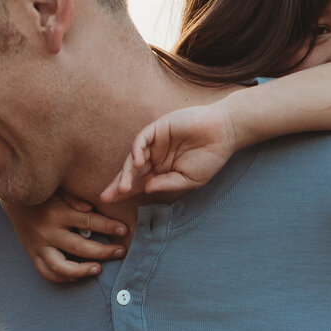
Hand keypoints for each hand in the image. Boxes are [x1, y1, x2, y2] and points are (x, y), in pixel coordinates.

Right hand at [25, 194, 126, 282]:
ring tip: (99, 269)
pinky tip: (78, 276)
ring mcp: (39, 246)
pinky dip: (63, 277)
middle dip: (104, 251)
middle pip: (80, 247)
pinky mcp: (32, 254)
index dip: (108, 227)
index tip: (124, 230)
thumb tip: (92, 207)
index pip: (88, 221)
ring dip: (82, 271)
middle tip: (121, 251)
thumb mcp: (59, 188)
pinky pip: (47, 273)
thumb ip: (75, 197)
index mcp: (57, 212)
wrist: (13, 198)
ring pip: (61, 267)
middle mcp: (47, 231)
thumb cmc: (44, 192)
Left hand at [101, 102, 244, 202]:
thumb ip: (167, 184)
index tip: (111, 202)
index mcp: (161, 171)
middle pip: (131, 172)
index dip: (125, 192)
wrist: (225, 132)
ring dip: (127, 173)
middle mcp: (155, 157)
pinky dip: (137, 150)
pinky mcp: (159, 128)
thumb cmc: (210, 157)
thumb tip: (146, 190)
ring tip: (123, 188)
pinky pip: (142, 139)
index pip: (138, 183)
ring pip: (134, 158)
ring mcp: (156, 142)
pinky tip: (138, 163)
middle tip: (106, 197)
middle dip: (119, 185)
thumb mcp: (189, 179)